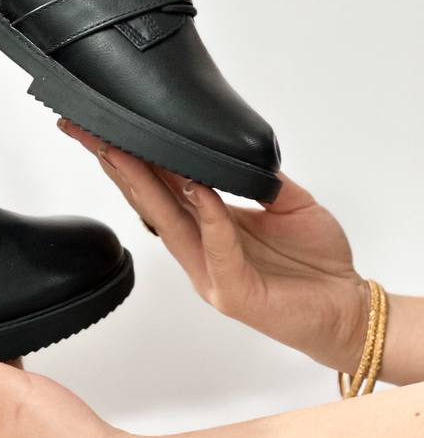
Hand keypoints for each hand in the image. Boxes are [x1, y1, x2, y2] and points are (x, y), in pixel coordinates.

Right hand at [58, 121, 365, 370]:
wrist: (349, 309)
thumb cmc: (318, 263)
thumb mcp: (287, 203)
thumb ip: (255, 178)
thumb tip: (233, 145)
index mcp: (206, 228)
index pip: (160, 187)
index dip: (130, 158)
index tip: (104, 128)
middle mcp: (199, 250)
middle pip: (148, 201)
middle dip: (116, 164)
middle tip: (88, 132)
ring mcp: (212, 274)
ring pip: (169, 223)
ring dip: (143, 185)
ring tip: (120, 152)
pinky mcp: (235, 292)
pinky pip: (218, 248)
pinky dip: (208, 216)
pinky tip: (197, 189)